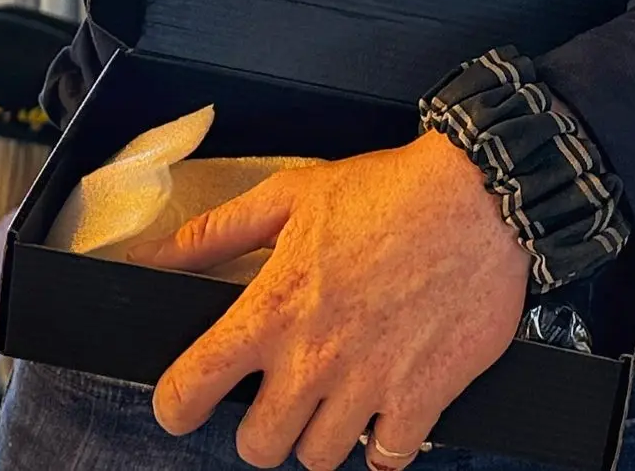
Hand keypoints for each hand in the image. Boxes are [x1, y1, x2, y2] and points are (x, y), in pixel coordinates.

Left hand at [143, 131, 529, 466]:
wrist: (480, 197)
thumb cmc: (389, 191)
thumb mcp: (292, 194)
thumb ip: (217, 233)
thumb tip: (153, 254)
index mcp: (274, 307)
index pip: (191, 388)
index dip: (177, 403)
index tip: (186, 400)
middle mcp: (315, 358)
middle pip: (257, 447)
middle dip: (262, 425)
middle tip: (281, 392)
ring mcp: (368, 386)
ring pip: (318, 459)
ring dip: (322, 432)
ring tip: (335, 393)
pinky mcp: (421, 400)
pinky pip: (386, 460)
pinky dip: (382, 443)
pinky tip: (382, 407)